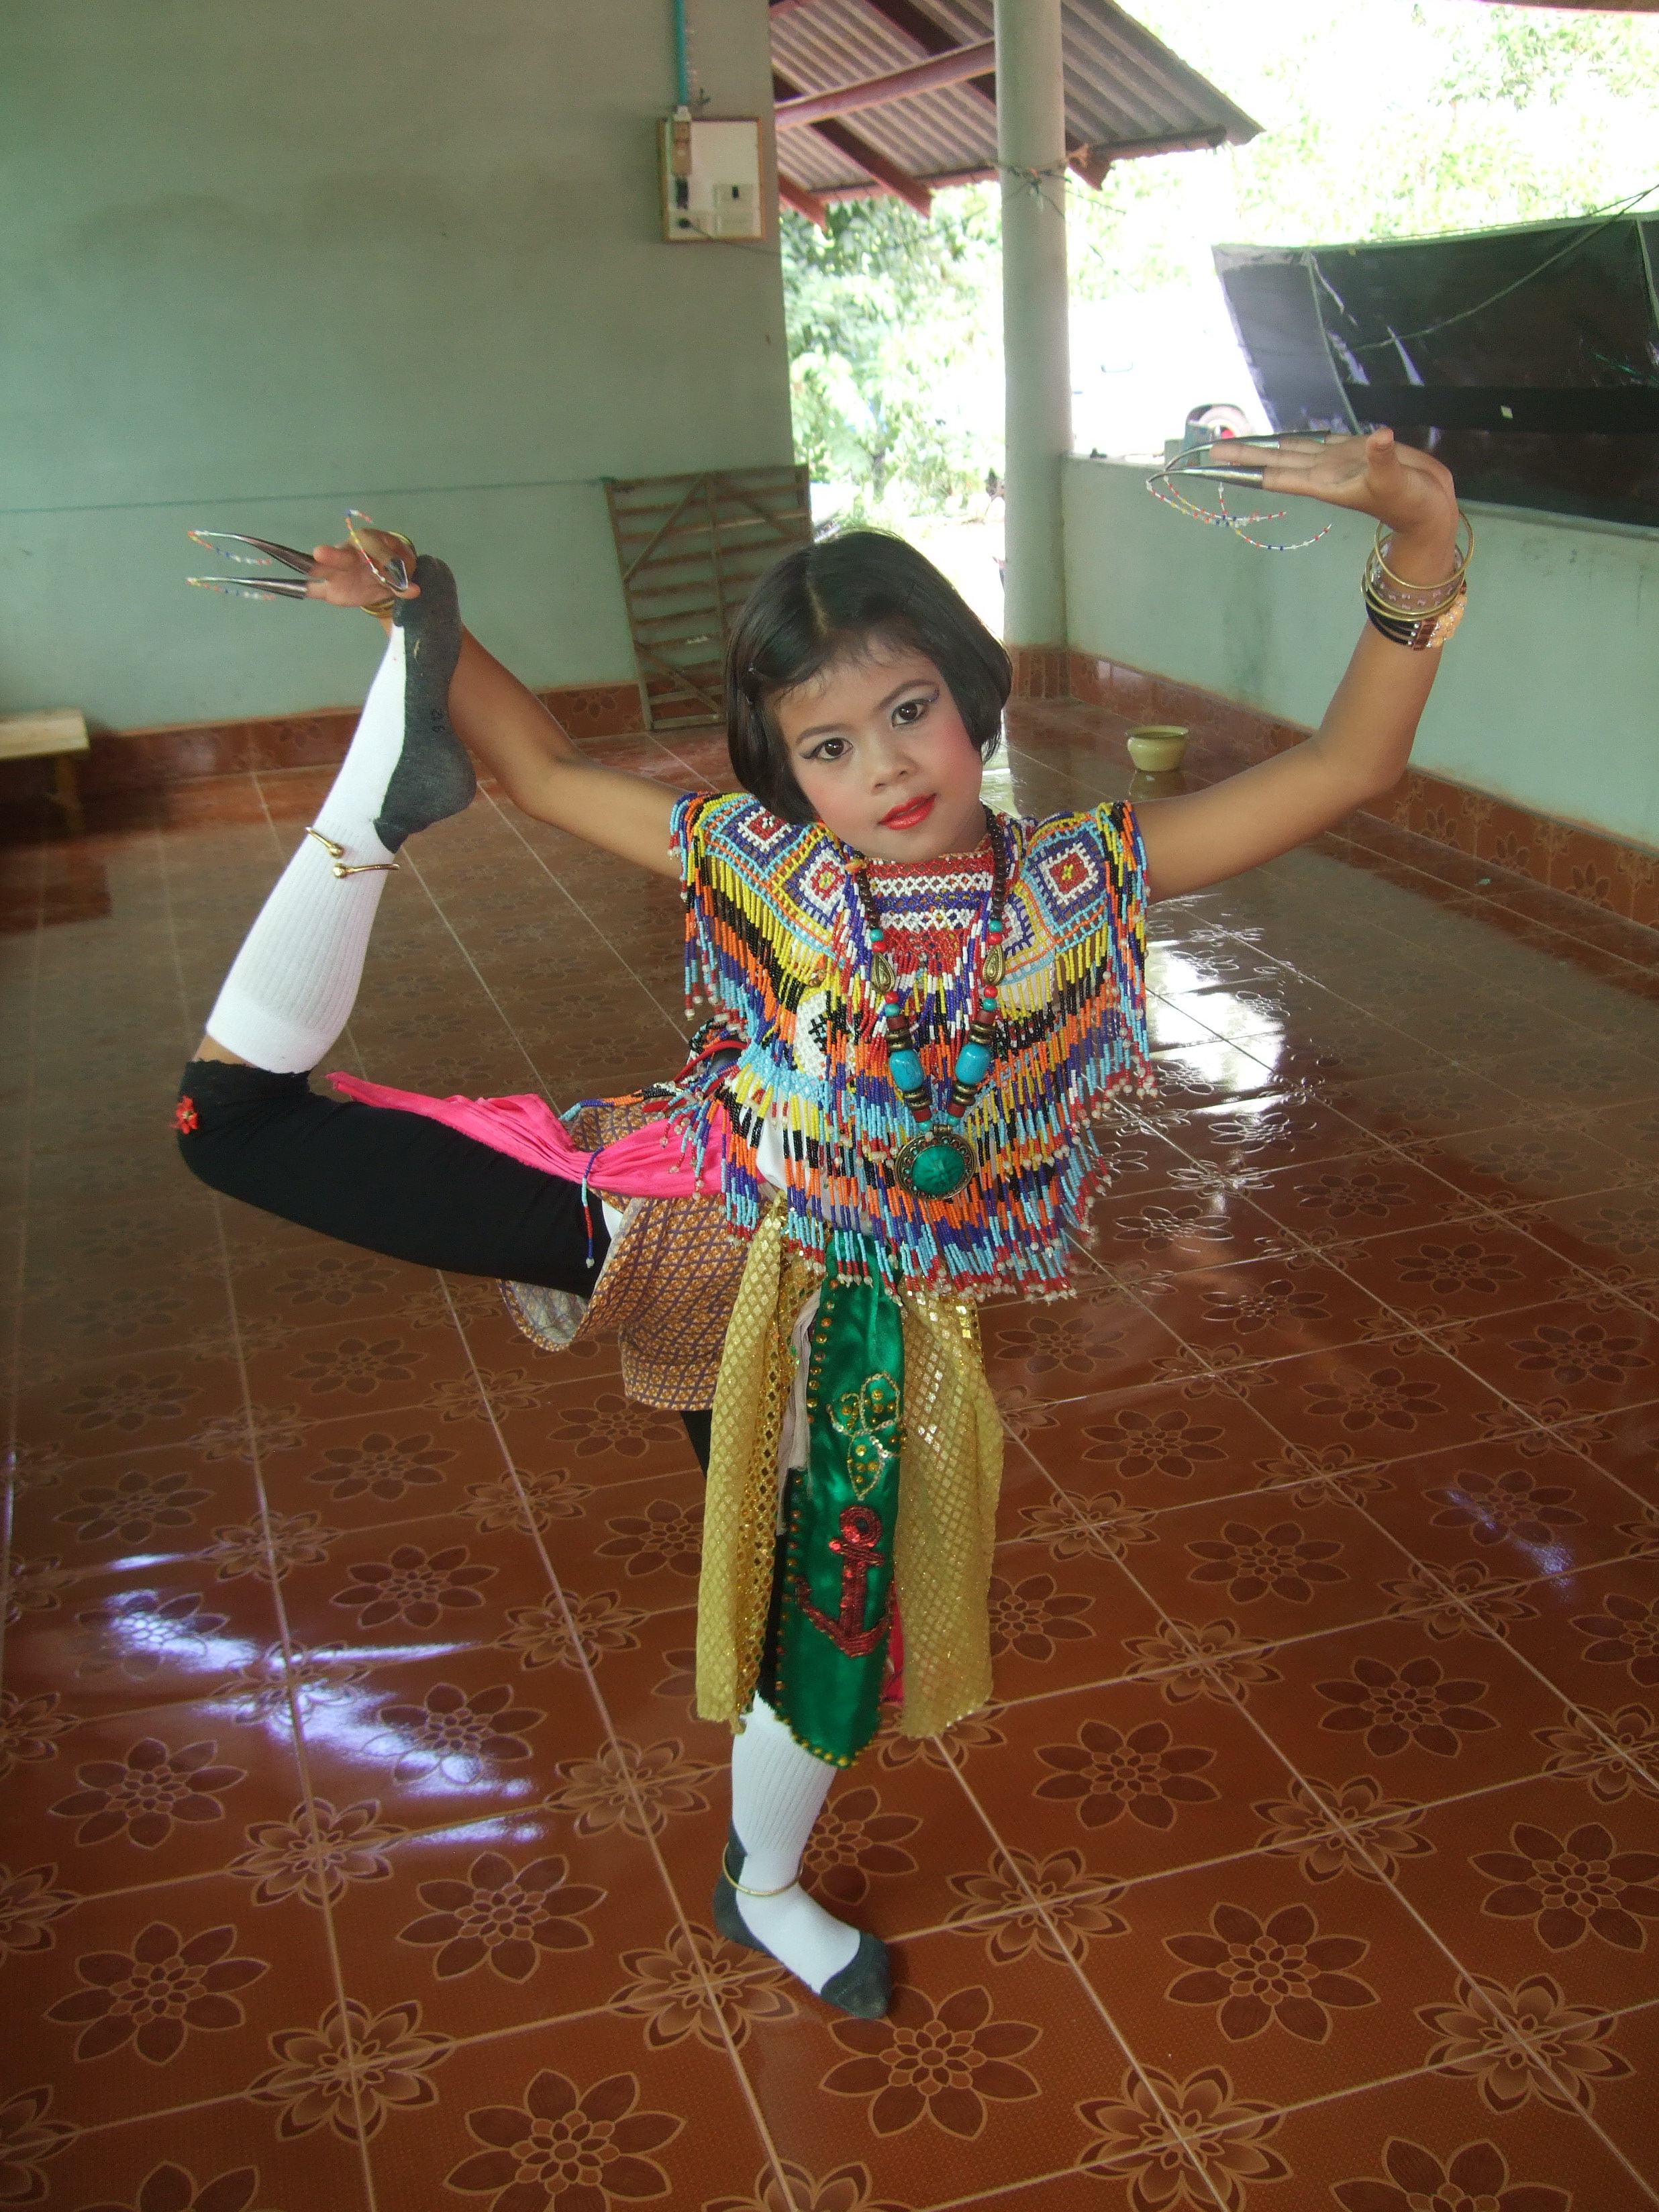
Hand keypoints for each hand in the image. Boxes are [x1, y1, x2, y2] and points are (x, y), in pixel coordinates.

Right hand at [302, 533, 421, 610]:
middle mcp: (348, 552)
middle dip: (332, 555)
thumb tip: (414, 590)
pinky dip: (301, 588)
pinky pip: (313, 588)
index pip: (373, 546)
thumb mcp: (401, 570)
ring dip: (313, 569)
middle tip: (319, 553)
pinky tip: (283, 586)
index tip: (395, 571)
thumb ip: (403, 582)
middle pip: (340, 554)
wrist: (383, 577)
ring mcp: (335, 570)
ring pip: (322, 568)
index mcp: (368, 541)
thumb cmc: (392, 565)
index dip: (382, 556)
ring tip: (303, 570)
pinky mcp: (327, 588)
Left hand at [1210, 427, 1457, 564]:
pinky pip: (1320, 440)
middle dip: (1247, 454)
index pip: (1277, 474)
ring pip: (1295, 449)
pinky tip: (1288, 434)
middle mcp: (1324, 472)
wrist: (1430, 507)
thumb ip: (1383, 459)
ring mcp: (1337, 461)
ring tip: (1242, 437)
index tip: (1217, 463)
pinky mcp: (1355, 451)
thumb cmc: (1411, 502)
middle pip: (1276, 460)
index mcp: (1324, 482)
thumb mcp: (1396, 481)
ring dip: (1270, 444)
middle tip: (1212, 447)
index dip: (1248, 467)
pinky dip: (1302, 437)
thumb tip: (1378, 437)